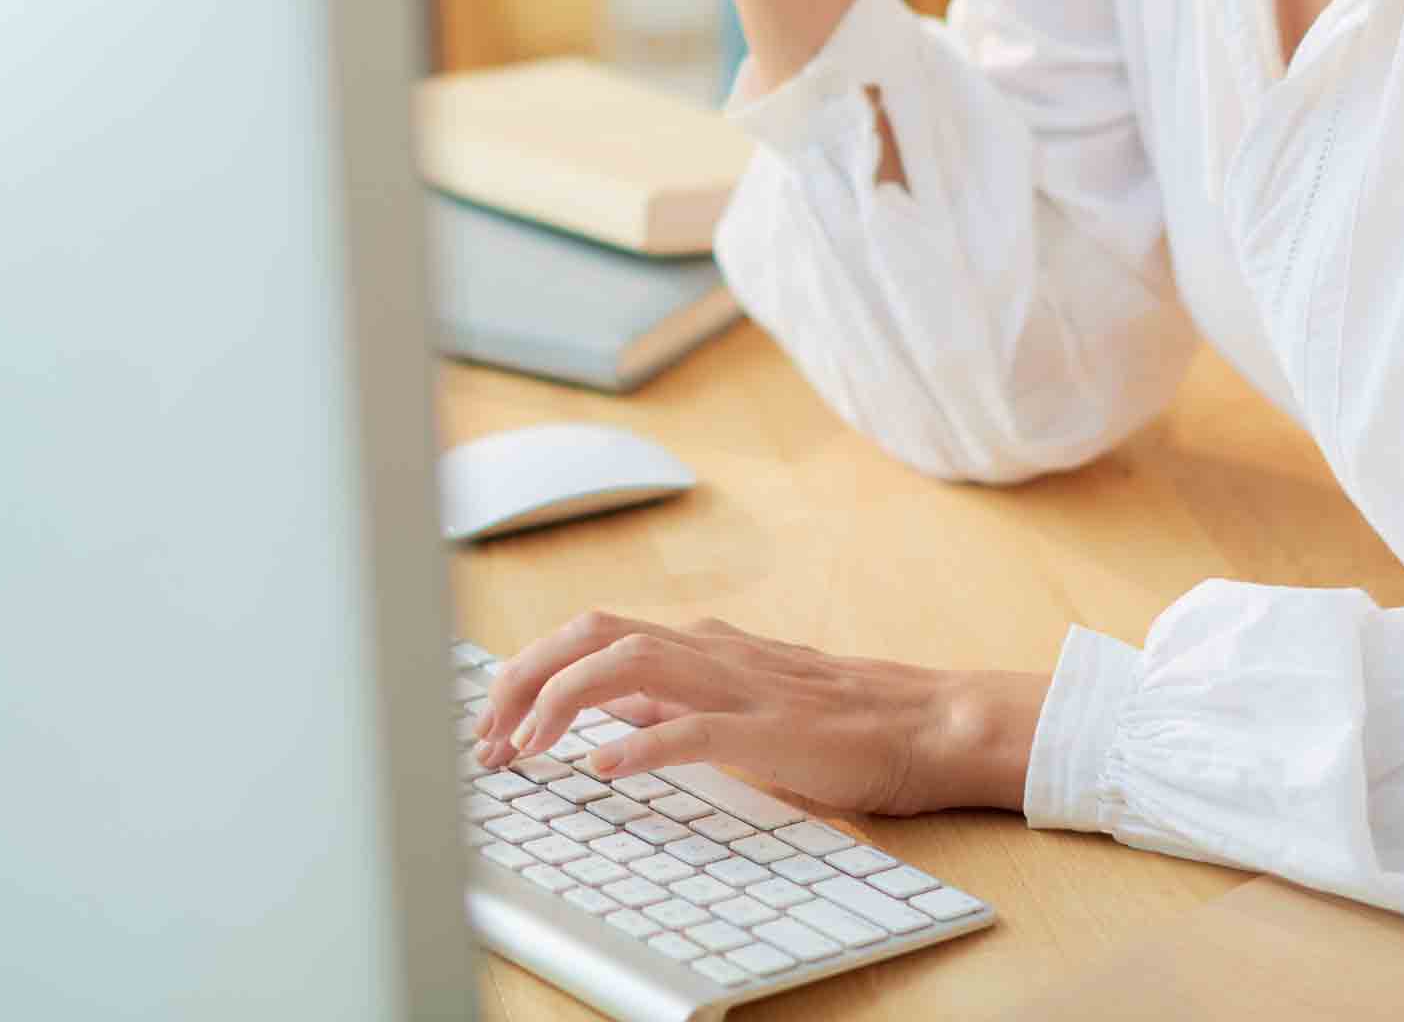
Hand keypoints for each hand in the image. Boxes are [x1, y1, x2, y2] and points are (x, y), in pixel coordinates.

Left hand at [464, 610, 1047, 818]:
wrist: (919, 722)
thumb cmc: (829, 720)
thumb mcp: (732, 700)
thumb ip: (671, 698)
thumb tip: (601, 716)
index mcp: (695, 646)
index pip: (588, 635)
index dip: (528, 669)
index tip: (489, 720)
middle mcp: (707, 651)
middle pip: (591, 635)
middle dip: (525, 678)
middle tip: (485, 737)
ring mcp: (738, 685)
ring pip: (629, 665)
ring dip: (563, 701)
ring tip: (525, 748)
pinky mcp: (770, 729)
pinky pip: (693, 729)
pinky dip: (641, 745)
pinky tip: (604, 768)